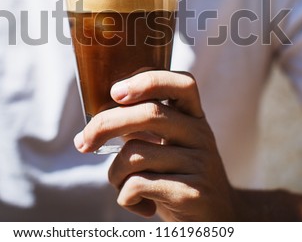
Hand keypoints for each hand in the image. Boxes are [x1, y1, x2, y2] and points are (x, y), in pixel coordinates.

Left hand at [74, 71, 237, 220]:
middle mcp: (201, 135)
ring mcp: (199, 164)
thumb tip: (95, 121)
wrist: (218, 220)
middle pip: (149, 114)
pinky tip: (140, 205)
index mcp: (193, 117)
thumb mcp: (169, 147)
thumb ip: (143, 128)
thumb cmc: (179, 179)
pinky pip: (138, 185)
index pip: (182, 83)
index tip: (115, 92)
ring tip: (123, 186)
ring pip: (136, 154)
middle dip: (105, 124)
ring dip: (115, 174)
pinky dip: (125, 197)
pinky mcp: (191, 193)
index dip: (148, 81)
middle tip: (83, 142)